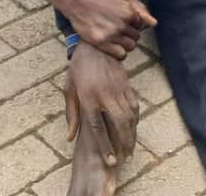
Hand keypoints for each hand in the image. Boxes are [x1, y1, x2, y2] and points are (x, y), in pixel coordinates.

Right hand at [42, 0, 156, 59]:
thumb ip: (140, 8)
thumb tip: (153, 23)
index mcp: (128, 12)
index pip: (141, 25)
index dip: (133, 23)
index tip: (123, 20)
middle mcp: (121, 25)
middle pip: (136, 37)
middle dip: (129, 33)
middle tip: (118, 28)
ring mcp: (111, 35)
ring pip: (130, 47)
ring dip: (125, 43)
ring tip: (115, 37)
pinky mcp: (101, 43)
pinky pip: (120, 55)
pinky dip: (119, 52)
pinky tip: (112, 45)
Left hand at [64, 42, 138, 166]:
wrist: (94, 45)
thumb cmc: (78, 69)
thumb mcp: (69, 90)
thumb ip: (71, 115)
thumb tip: (70, 137)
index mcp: (88, 98)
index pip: (98, 127)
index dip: (106, 146)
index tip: (111, 160)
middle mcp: (105, 95)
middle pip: (119, 124)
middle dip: (125, 144)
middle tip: (126, 158)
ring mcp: (118, 90)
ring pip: (130, 117)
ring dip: (132, 134)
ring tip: (131, 149)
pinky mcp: (127, 85)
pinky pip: (134, 106)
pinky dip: (136, 119)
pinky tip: (134, 129)